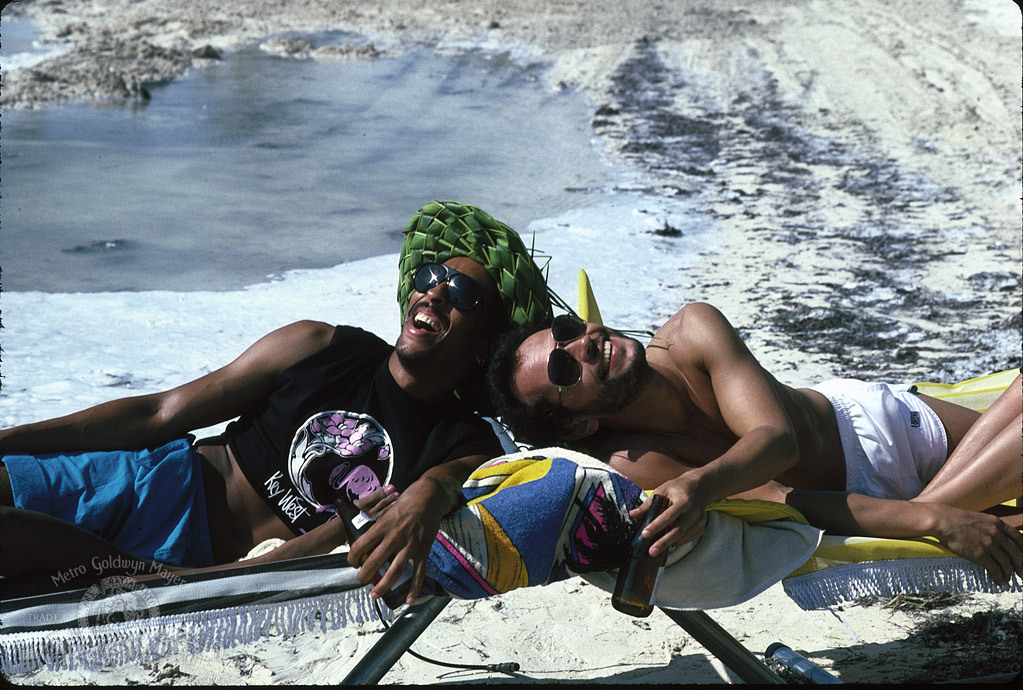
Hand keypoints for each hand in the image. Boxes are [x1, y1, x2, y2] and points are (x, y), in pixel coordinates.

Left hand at [346, 477, 448, 604]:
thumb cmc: (406, 500)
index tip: (352, 561)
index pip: (360, 545)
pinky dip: (414, 588)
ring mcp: (410, 544)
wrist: (430, 496)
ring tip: (374, 594)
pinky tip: (408, 600)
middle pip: (374, 562)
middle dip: (364, 575)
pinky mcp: (424, 549)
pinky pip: (419, 572)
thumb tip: (366, 538)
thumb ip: (378, 524)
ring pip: (395, 571)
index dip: (352, 557)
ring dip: (383, 586)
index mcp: (383, 525)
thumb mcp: (387, 508)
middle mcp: (395, 536)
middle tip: (361, 579)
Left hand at [629, 474, 709, 556]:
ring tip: (656, 548)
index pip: (668, 516)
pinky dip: (678, 541)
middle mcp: (693, 512)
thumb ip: (648, 504)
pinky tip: (669, 541)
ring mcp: (699, 520)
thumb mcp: (662, 491)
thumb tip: (633, 514)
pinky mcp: (701, 527)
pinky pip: (688, 538)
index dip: (656, 526)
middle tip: (652, 552)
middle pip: (678, 530)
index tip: (645, 534)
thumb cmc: (677, 488)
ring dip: (669, 543)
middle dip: (664, 542)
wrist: (698, 487)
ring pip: (683, 537)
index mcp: (683, 501)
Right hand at [931, 504, 1022, 584]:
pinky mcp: (979, 555)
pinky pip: (994, 569)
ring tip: (1008, 579)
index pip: (1018, 538)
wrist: (943, 521)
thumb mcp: (979, 519)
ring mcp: (988, 545)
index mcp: (997, 524)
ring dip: (1008, 573)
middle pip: (1015, 553)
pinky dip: (999, 577)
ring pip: (1006, 563)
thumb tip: (997, 538)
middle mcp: (996, 534)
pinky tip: (998, 581)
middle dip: (1020, 565)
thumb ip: (991, 528)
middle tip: (1021, 573)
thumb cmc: (956, 519)